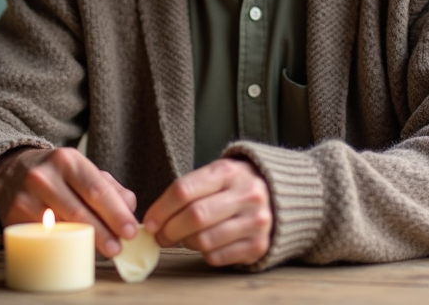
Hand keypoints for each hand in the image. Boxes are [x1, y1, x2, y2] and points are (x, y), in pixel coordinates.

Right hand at [0, 147, 137, 257]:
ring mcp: (26, 197)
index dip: (116, 213)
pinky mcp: (13, 217)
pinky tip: (74, 251)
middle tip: (118, 249)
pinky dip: (61, 246)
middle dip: (102, 233)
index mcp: (68, 160)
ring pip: (60, 227)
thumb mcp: (82, 171)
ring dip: (84, 243)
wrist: (11, 172)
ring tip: (103, 252)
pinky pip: (42, 237)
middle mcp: (44, 176)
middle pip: (79, 211)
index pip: (96, 190)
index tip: (131, 232)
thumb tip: (129, 210)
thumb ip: (109, 188)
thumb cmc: (57, 176)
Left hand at [143, 158, 272, 266]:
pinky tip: (206, 244)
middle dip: (169, 230)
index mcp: (229, 171)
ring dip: (186, 243)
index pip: (184, 190)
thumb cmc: (234, 187)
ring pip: (204, 240)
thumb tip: (154, 220)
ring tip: (184, 238)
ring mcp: (255, 220)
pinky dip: (204, 254)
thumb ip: (187, 191)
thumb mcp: (216, 175)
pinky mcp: (258, 245)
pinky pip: (217, 256)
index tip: (150, 221)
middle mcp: (246, 194)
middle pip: (194, 216)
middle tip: (161, 236)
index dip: (161, 209)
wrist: (279, 197)